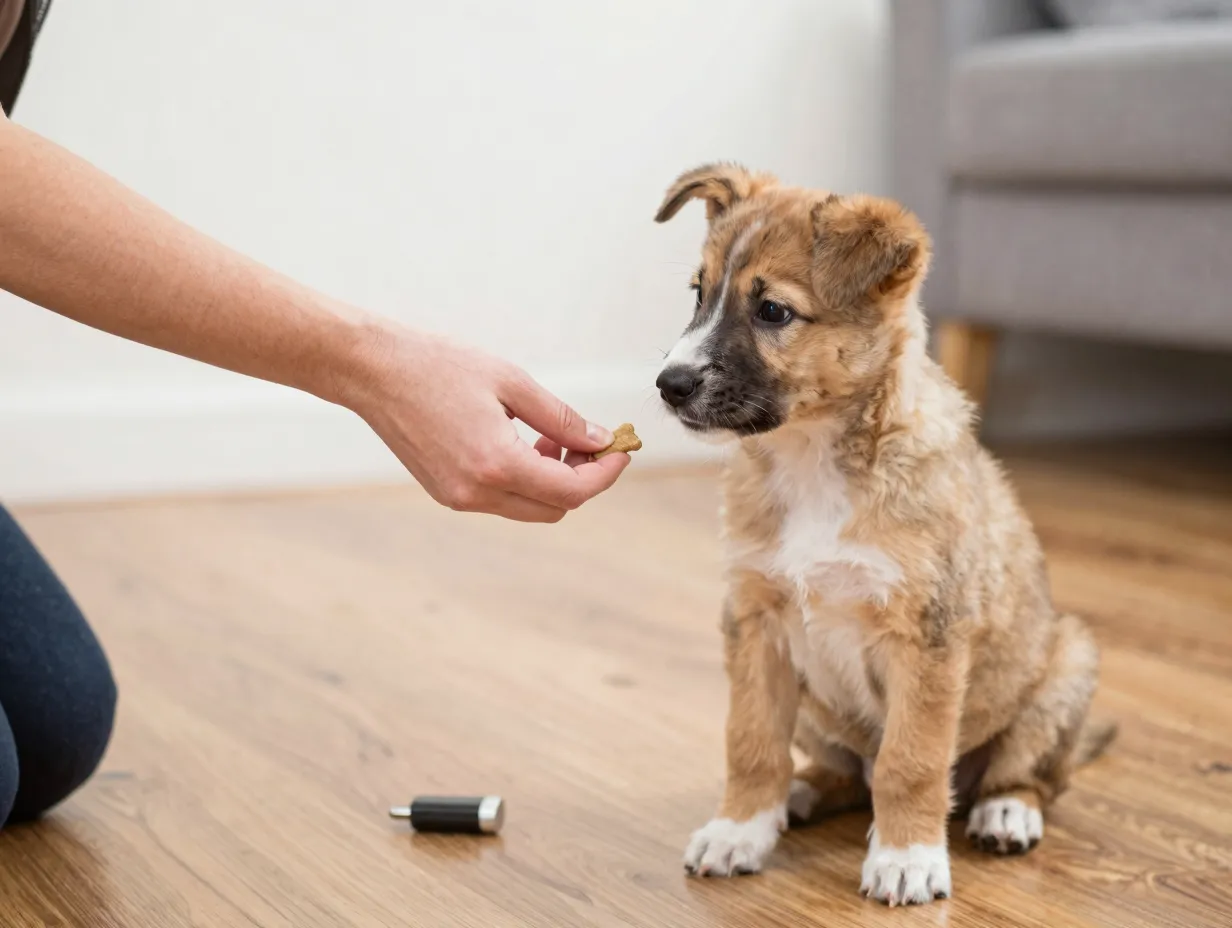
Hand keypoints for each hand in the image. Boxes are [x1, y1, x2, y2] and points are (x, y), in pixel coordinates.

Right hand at [350, 325, 629, 521]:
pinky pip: (501, 500)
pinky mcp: (446, 493)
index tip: (620, 449)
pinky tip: (522, 444)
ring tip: (552, 438)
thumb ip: (559, 417)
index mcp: (496, 464)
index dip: (604, 473)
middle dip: (582, 479)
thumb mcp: (511, 382)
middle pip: (554, 508)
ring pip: (529, 508)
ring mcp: (458, 498)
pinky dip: (524, 480)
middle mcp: (476, 492)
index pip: (571, 491)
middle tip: (589, 442)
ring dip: (553, 481)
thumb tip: (598, 438)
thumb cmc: (437, 366)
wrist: (372, 371)